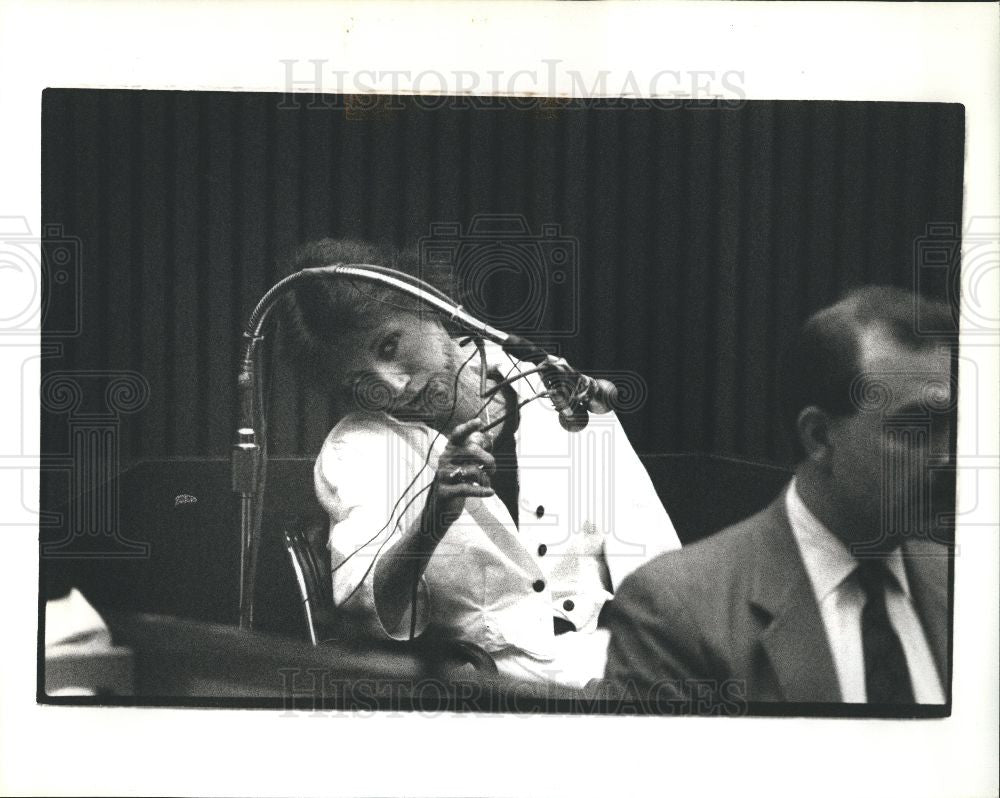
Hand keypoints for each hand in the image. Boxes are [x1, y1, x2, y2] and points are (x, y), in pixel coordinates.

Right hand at [424, 418, 495, 538]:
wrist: (441, 508)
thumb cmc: (458, 483)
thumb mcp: (465, 466)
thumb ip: (477, 451)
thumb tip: (490, 436)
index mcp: (449, 451)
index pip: (457, 435)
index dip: (467, 427)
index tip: (479, 422)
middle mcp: (444, 460)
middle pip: (471, 451)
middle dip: (488, 460)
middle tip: (493, 470)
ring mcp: (442, 476)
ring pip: (473, 471)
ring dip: (485, 480)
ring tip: (485, 484)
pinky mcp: (444, 492)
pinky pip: (467, 489)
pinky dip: (481, 491)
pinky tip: (490, 492)